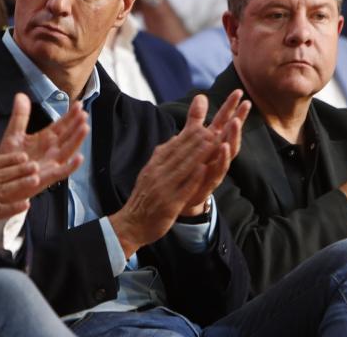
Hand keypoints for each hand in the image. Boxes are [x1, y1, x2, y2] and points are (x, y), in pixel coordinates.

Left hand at [0, 93, 85, 187]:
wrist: (1, 181)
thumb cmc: (9, 160)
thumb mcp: (13, 134)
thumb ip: (20, 116)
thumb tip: (21, 95)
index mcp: (45, 139)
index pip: (61, 125)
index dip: (70, 115)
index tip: (78, 104)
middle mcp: (52, 150)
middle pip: (68, 136)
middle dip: (76, 124)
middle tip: (84, 113)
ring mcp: (51, 163)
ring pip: (68, 150)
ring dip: (77, 140)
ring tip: (85, 128)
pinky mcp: (48, 177)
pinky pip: (62, 172)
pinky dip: (72, 166)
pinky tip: (79, 157)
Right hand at [110, 93, 246, 256]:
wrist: (132, 223)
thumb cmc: (144, 198)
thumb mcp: (151, 172)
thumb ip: (164, 156)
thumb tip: (176, 139)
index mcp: (155, 165)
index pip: (174, 146)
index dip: (189, 135)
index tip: (204, 124)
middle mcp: (158, 173)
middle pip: (180, 153)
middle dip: (198, 139)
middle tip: (214, 126)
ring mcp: (163, 188)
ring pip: (183, 167)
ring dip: (199, 153)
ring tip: (213, 141)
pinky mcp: (168, 203)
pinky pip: (183, 188)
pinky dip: (193, 177)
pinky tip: (204, 168)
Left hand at [178, 89, 250, 215]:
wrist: (181, 196)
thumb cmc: (190, 165)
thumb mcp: (191, 139)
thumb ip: (196, 118)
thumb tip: (201, 96)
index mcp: (213, 142)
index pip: (224, 121)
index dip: (231, 107)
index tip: (239, 92)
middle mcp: (218, 154)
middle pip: (231, 135)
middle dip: (239, 120)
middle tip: (246, 105)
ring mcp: (216, 168)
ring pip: (228, 153)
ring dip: (233, 138)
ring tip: (234, 124)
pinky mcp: (209, 182)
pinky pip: (218, 171)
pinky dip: (221, 160)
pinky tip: (223, 149)